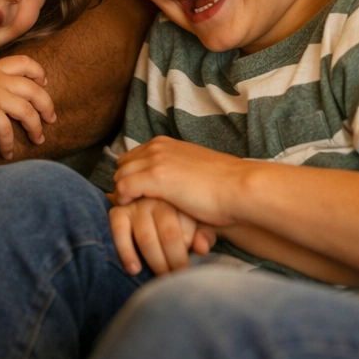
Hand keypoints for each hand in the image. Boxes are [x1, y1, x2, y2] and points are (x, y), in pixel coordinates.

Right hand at [0, 55, 55, 160]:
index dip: (38, 73)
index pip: (24, 63)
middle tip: (51, 118)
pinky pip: (6, 129)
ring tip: (38, 139)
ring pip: (27, 110)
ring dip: (36, 126)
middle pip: (34, 89)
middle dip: (46, 104)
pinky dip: (9, 142)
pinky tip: (7, 153)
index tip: (44, 83)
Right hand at [108, 197, 215, 275]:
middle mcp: (158, 199)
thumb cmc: (179, 222)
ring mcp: (137, 205)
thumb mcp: (200, 224)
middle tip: (179, 275)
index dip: (190, 246)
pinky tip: (135, 268)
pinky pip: (120, 231)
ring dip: (156, 261)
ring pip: (147, 238)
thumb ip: (204, 234)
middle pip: (170, 235)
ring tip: (163, 276)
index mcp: (179, 199)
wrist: (142, 213)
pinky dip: (127, 251)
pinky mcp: (118, 212)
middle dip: (175, 260)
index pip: (187, 227)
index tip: (194, 259)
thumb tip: (202, 248)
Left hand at [113, 137, 254, 227]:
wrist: (239, 188)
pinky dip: (124, 202)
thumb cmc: (223, 186)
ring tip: (135, 214)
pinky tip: (137, 215)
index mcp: (166, 144)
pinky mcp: (154, 177)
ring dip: (123, 195)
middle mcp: (157, 147)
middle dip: (124, 184)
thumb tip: (171, 188)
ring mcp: (155, 161)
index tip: (137, 196)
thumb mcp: (193, 170)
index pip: (132, 157)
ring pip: (119, 177)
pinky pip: (122, 189)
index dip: (132, 177)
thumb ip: (176, 173)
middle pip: (122, 165)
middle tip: (134, 207)